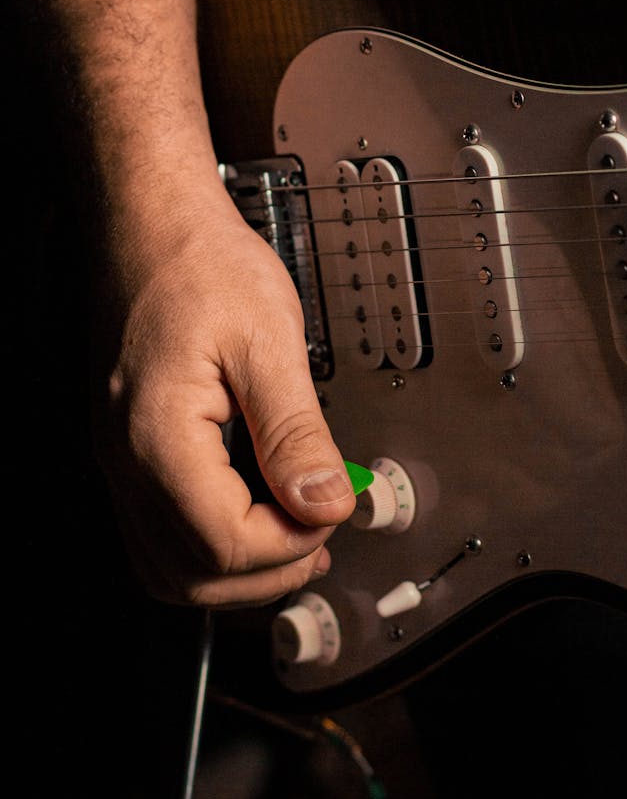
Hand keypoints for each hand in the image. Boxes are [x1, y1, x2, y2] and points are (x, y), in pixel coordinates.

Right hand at [92, 186, 355, 607]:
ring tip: (297, 542)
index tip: (333, 509)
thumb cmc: (198, 262)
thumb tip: (327, 502)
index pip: (225, 544)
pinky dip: (210, 545)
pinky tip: (256, 517)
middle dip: (267, 573)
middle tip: (322, 541)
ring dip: (237, 572)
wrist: (148, 222)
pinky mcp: (130, 449)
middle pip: (190, 576)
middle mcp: (126, 460)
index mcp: (158, 436)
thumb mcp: (268, 339)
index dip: (291, 543)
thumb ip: (297, 433)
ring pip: (167, 567)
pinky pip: (160, 531)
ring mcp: (121, 459)